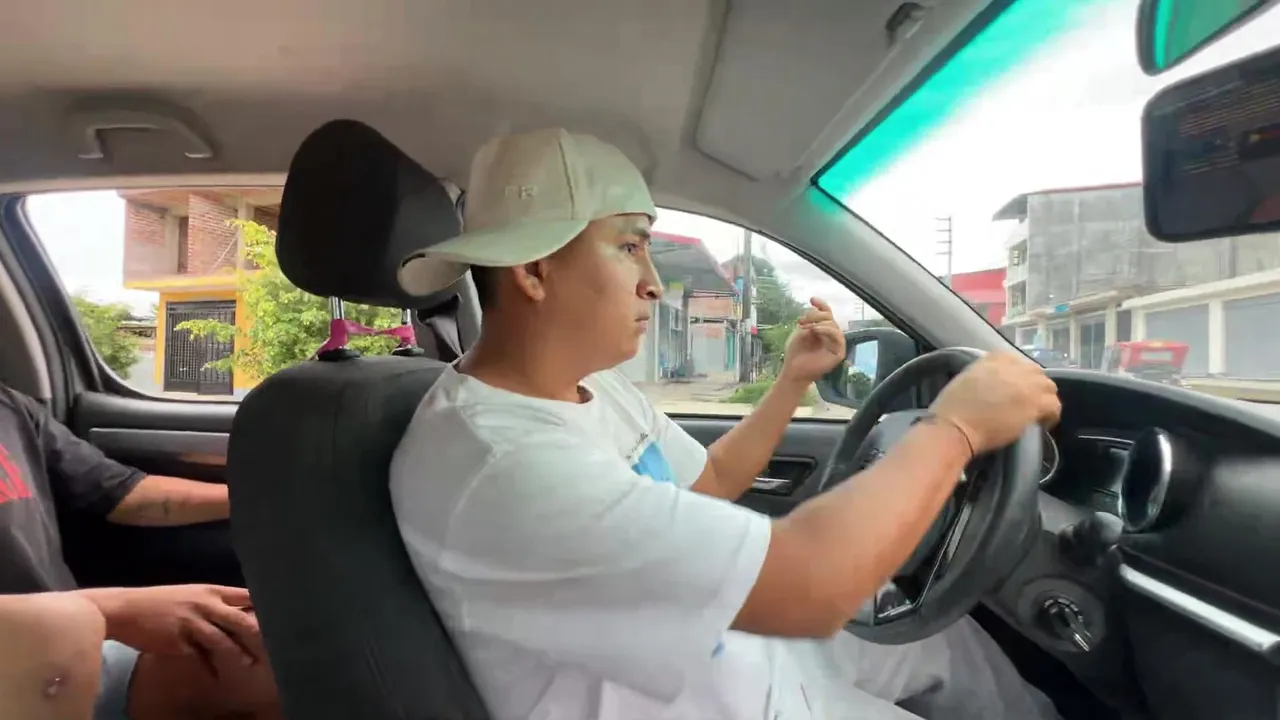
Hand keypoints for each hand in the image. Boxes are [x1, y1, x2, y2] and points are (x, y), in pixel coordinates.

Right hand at [84, 584, 260, 666]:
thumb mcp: (190, 593)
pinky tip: (216, 675)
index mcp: (209, 591)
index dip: (263, 605)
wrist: (124, 609)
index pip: (245, 595)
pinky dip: (210, 667)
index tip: (281, 614)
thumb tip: (236, 611)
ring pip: (222, 641)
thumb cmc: (159, 601)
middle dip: (258, 634)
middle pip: (240, 620)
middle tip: (274, 644)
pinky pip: (200, 657)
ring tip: (250, 663)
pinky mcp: (178, 642)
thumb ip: (213, 601)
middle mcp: (205, 605)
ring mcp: (192, 623)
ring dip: (238, 654)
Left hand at [779, 297, 846, 383]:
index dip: (821, 305)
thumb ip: (809, 321)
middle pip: (829, 317)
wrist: (793, 370)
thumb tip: (815, 308)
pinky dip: (826, 330)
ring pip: (833, 325)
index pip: (827, 313)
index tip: (812, 299)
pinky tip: (815, 330)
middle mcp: (831, 335)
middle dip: (815, 315)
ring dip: (819, 323)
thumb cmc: (796, 352)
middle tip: (802, 320)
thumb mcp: (801, 332)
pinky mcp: (839, 353)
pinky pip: (837, 337)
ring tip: (807, 327)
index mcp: (823, 329)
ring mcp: (836, 344)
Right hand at [930, 352, 1060, 454]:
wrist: (956, 426)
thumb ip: (987, 374)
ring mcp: (1028, 383)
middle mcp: (1016, 366)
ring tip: (1035, 414)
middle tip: (1025, 403)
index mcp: (997, 357)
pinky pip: (1055, 406)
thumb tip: (999, 384)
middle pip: (1037, 373)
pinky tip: (1041, 424)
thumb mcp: (968, 377)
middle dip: (1034, 388)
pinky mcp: (1036, 403)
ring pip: (1049, 388)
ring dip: (1044, 400)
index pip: (1020, 363)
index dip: (1020, 379)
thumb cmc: (954, 407)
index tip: (1014, 392)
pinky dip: (1050, 416)